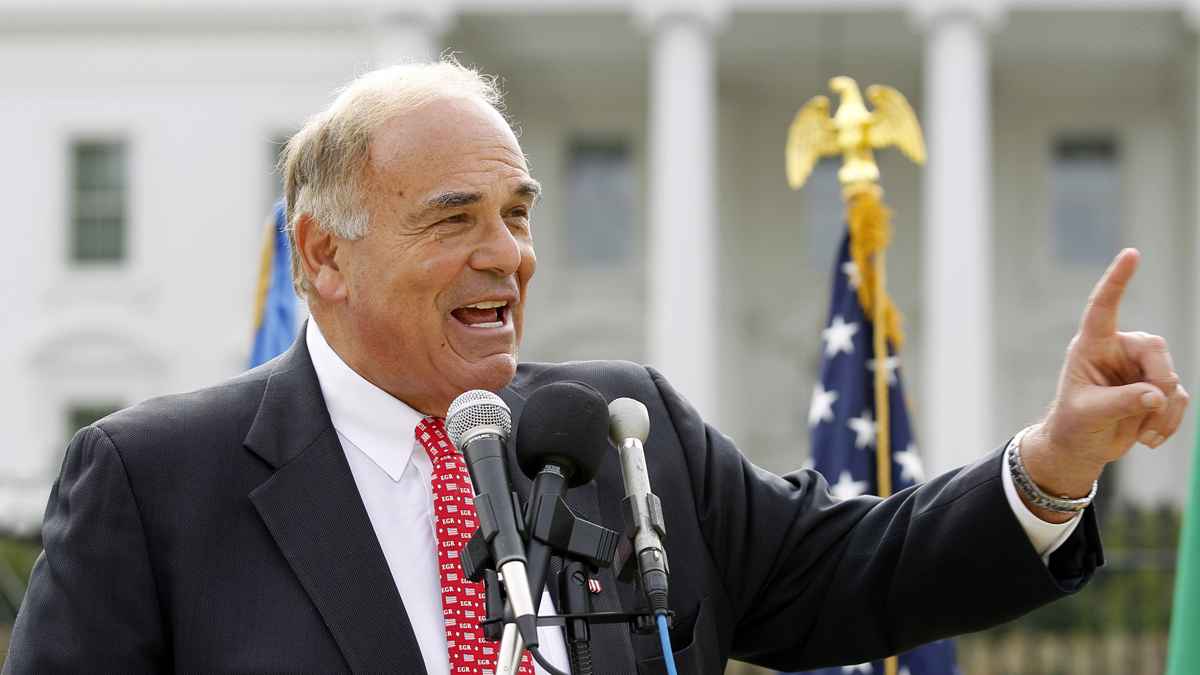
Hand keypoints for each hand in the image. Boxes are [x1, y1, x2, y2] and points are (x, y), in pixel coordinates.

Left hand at [1021, 249, 1188, 520]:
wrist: (1080, 447)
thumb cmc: (1073, 424)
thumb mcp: (1089, 414)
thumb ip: (1122, 402)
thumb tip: (1159, 393)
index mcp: (1091, 346)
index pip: (1104, 308)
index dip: (1117, 280)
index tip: (1131, 254)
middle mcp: (1118, 351)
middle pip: (1155, 349)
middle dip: (1159, 379)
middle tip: (1151, 406)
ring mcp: (1140, 370)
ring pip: (1172, 378)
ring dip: (1163, 411)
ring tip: (1142, 434)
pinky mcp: (1157, 389)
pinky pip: (1179, 399)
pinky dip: (1170, 422)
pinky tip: (1149, 439)